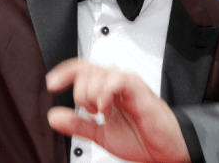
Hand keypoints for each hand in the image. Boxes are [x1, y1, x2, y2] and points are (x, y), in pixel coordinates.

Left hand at [46, 58, 190, 162]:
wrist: (166, 149)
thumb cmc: (141, 139)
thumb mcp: (101, 134)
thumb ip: (77, 124)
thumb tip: (53, 116)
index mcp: (107, 90)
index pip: (82, 69)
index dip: (64, 72)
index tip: (52, 84)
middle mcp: (116, 83)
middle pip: (86, 69)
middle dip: (79, 92)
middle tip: (89, 111)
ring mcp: (127, 84)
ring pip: (97, 74)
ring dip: (90, 95)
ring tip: (100, 113)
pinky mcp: (138, 90)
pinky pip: (116, 81)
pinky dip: (104, 95)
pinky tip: (106, 110)